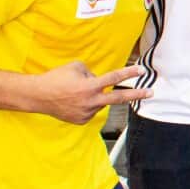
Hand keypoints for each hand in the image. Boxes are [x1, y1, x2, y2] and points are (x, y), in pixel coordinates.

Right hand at [30, 62, 150, 124]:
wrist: (38, 96)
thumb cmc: (57, 78)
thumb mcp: (76, 67)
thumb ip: (93, 73)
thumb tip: (102, 81)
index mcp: (90, 86)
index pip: (114, 78)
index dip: (129, 73)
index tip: (142, 70)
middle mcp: (91, 101)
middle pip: (119, 98)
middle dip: (137, 95)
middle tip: (151, 92)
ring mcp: (87, 113)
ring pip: (100, 102)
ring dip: (95, 96)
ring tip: (76, 92)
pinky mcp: (82, 121)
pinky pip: (92, 110)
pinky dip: (87, 104)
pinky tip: (74, 102)